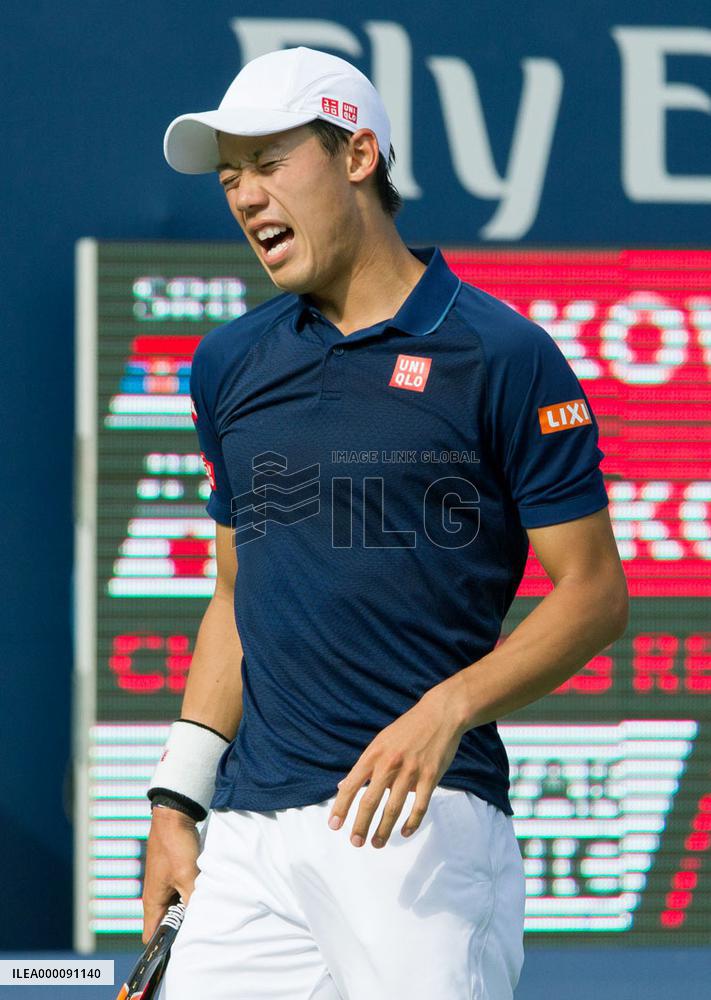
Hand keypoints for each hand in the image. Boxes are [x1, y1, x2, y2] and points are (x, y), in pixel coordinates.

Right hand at [141, 806, 199, 942]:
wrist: (174, 815)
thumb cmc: (175, 846)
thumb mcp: (188, 876)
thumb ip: (193, 901)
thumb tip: (202, 920)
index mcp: (152, 902)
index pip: (150, 936)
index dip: (162, 947)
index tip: (181, 949)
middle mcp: (155, 896)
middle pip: (166, 923)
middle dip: (181, 927)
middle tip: (200, 928)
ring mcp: (164, 884)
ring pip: (176, 906)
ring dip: (189, 908)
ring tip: (205, 910)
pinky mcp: (173, 873)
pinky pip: (181, 891)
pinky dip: (191, 894)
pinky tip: (206, 892)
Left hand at [328, 681, 465, 848]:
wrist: (440, 715)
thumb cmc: (407, 729)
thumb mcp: (380, 742)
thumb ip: (364, 766)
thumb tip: (342, 786)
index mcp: (373, 754)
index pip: (351, 785)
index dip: (341, 807)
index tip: (334, 826)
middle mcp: (389, 764)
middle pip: (369, 801)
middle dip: (360, 825)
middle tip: (355, 843)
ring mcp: (410, 771)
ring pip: (393, 808)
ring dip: (383, 830)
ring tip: (377, 844)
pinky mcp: (430, 777)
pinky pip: (419, 807)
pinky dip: (411, 823)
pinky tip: (404, 832)